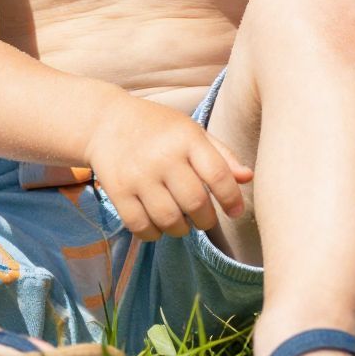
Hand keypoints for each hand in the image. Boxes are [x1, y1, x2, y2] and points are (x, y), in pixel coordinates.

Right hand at [84, 91, 253, 241]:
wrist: (106, 121)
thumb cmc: (158, 128)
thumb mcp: (192, 131)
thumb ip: (221, 155)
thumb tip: (248, 178)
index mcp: (186, 138)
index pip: (217, 174)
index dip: (231, 198)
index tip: (235, 211)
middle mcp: (163, 156)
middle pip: (195, 202)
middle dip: (206, 219)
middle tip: (204, 218)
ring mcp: (138, 175)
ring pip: (169, 219)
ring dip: (182, 229)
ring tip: (182, 222)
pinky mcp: (117, 191)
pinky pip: (142, 227)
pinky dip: (154, 234)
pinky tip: (158, 224)